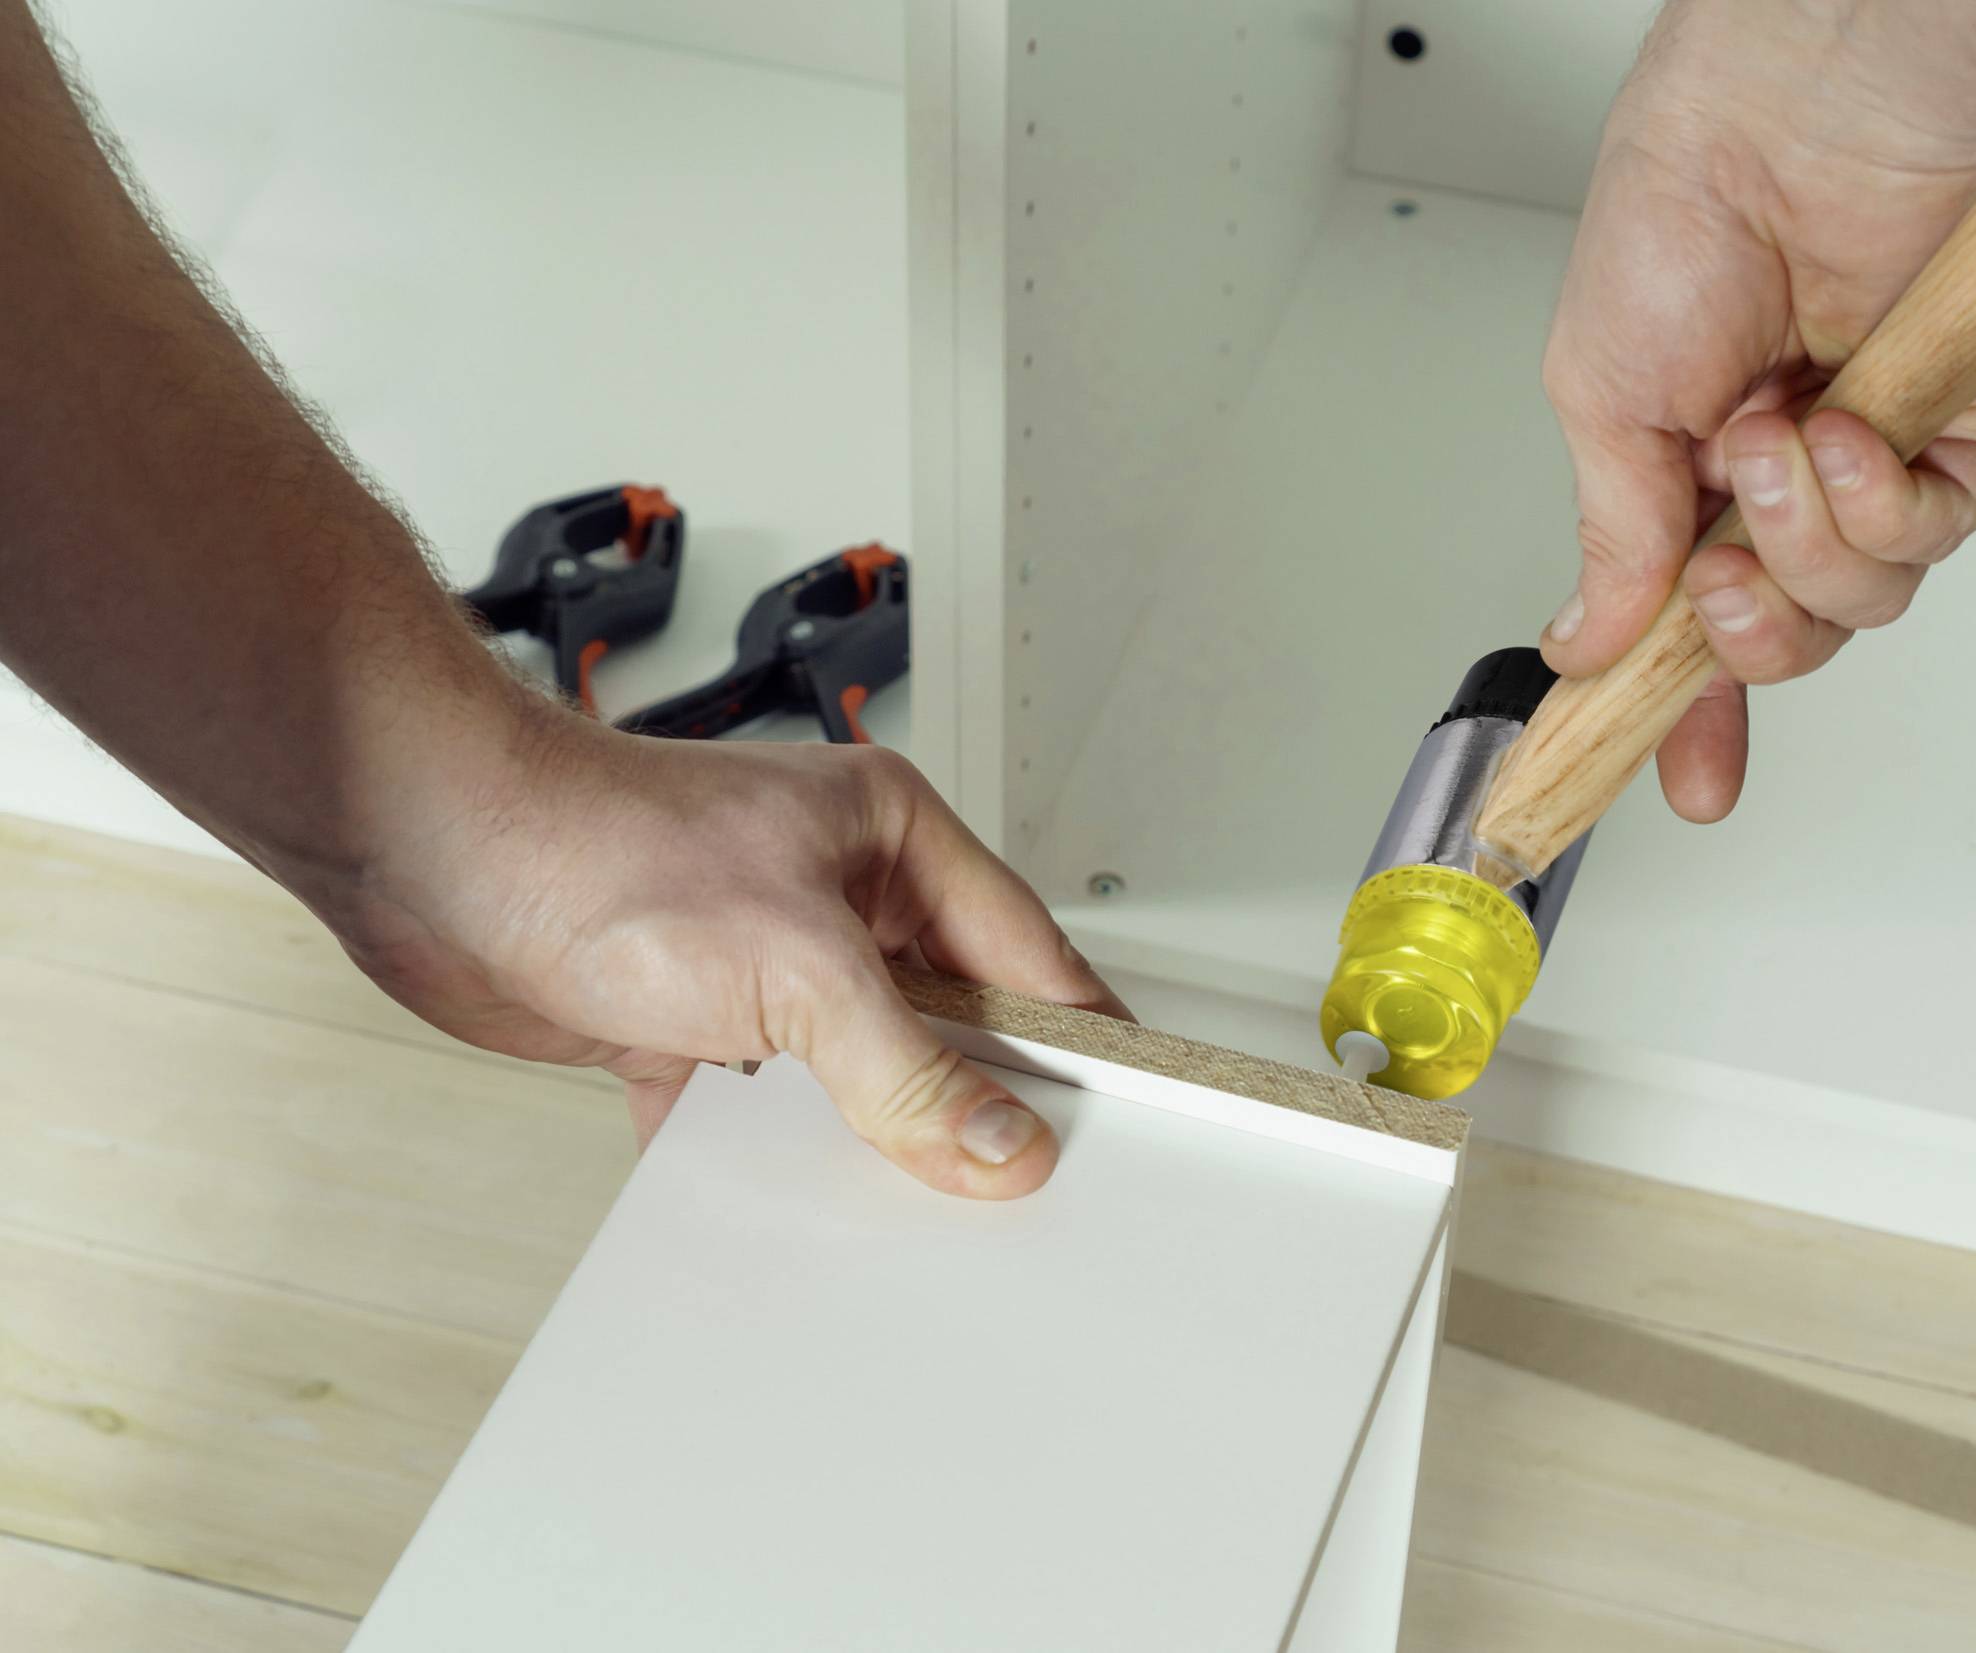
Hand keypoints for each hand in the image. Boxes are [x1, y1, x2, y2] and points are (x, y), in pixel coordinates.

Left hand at [321, 710, 1127, 1199]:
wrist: (427, 850)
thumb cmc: (596, 842)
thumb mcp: (795, 963)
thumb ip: (905, 1066)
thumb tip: (998, 1140)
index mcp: (893, 838)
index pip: (1024, 954)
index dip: (1073, 1040)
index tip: (1116, 1119)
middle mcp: (835, 893)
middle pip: (940, 1021)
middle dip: (964, 1102)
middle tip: (1005, 1182)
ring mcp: (759, 958)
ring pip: (846, 1072)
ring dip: (857, 1137)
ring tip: (891, 1207)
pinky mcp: (685, 1017)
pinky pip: (750, 1110)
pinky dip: (753, 1159)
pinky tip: (766, 1206)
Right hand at [1543, 0, 1975, 819]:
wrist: (1797, 120)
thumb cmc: (1686, 213)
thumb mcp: (1603, 401)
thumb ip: (1613, 541)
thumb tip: (1590, 643)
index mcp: (1692, 473)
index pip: (1694, 626)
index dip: (1685, 714)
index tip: (1679, 783)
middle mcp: (1792, 476)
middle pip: (1790, 636)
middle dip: (1750, 629)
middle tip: (1719, 571)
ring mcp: (1881, 456)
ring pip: (1867, 600)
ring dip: (1813, 544)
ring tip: (1780, 447)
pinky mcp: (1971, 426)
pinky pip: (1940, 530)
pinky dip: (1889, 502)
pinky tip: (1849, 435)